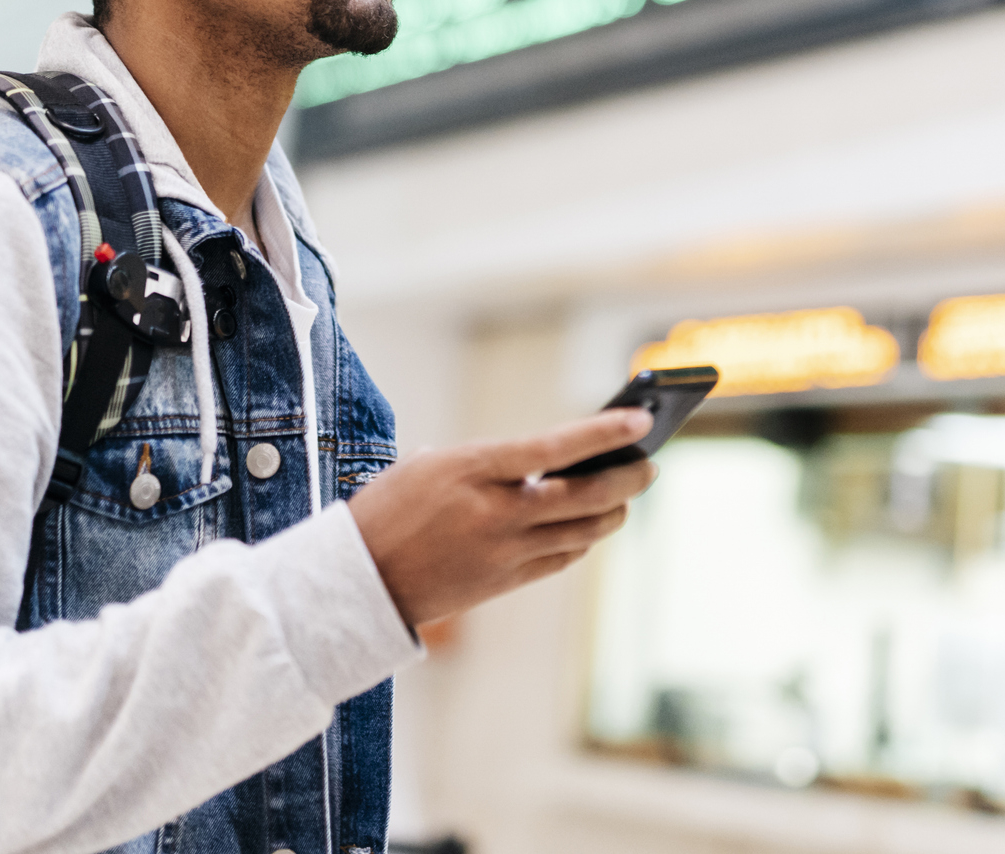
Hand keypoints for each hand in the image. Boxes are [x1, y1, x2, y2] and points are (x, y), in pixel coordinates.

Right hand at [347, 409, 656, 628]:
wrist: (355, 579)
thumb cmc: (390, 507)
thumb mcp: (433, 463)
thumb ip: (494, 462)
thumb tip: (553, 463)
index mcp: (475, 470)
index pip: (556, 447)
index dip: (605, 433)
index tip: (642, 419)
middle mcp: (496, 513)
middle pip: (586, 495)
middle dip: (628, 477)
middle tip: (649, 464)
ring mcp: (504, 553)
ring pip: (584, 532)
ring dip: (614, 511)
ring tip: (627, 494)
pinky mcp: (504, 584)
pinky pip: (562, 559)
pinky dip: (583, 540)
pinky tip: (591, 526)